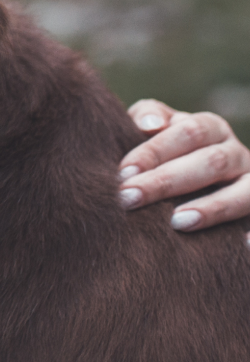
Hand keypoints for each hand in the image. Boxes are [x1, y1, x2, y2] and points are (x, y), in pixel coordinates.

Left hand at [117, 100, 249, 233]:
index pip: (188, 133)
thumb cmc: (164, 151)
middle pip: (211, 162)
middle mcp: (236, 153)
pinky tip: (242, 246)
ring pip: (244, 192)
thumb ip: (148, 115)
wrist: (193, 177)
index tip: (123, 172)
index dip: (155, 151)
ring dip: (213, 208)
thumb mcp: (155, 128)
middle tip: (130, 198)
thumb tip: (150, 124)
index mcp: (210, 128)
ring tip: (177, 222)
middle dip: (167, 181)